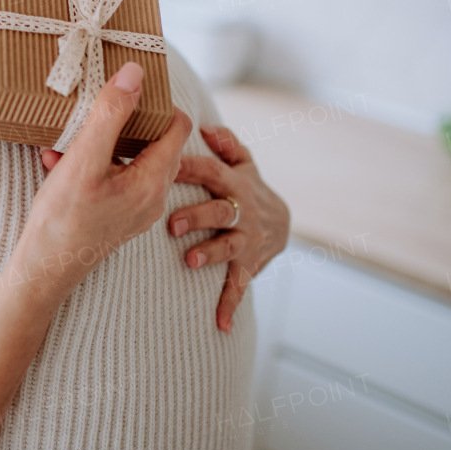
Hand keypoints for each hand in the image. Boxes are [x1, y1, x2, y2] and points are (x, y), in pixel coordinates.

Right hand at [16, 62, 193, 305]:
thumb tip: (135, 74)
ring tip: (67, 137)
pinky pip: (115, 178)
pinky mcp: (119, 217)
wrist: (44, 270)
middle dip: (126, 120)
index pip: (178, 126)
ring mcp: (137, 209)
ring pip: (131, 159)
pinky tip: (56, 162)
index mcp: (153, 180)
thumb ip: (111, 114)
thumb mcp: (84, 158)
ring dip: (102, 142)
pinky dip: (91, 165)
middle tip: (97, 107)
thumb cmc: (63, 219)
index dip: (159, 102)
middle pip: (156, 142)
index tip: (130, 89)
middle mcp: (153, 196)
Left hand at [167, 126, 289, 332]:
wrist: (284, 222)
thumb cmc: (248, 186)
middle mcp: (243, 211)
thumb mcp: (243, 162)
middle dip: (197, 216)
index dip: (190, 167)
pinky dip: (229, 304)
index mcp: (235, 183)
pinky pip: (239, 285)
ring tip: (189, 261)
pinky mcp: (249, 265)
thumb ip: (226, 143)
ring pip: (229, 247)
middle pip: (220, 210)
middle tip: (171, 223)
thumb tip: (205, 126)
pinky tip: (219, 323)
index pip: (211, 171)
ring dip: (210, 254)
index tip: (166, 164)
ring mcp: (248, 240)